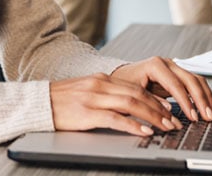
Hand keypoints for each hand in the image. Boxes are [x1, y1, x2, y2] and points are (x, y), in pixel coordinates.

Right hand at [49, 73, 182, 136]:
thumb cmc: (60, 101)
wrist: (37, 103)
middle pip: (138, 95)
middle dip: (159, 109)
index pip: (135, 87)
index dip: (155, 98)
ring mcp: (93, 98)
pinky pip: (115, 119)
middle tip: (174, 121)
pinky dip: (133, 125)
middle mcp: (100, 85)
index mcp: (101, 79)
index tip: (168, 109)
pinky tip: (144, 131)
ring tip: (165, 127)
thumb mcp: (85, 91)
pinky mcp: (87, 113)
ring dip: (152, 116)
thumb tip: (127, 105)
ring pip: (131, 104)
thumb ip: (105, 95)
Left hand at [111, 56, 211, 123]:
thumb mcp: (133, 93)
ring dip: (206, 97)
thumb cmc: (124, 84)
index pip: (175, 84)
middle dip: (201, 100)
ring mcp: (174, 68)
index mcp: (155, 65)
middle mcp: (167, 63)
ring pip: (197, 80)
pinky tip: (209, 107)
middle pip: (191, 80)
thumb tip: (169, 112)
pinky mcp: (178, 75)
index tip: (193, 116)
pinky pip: (195, 83)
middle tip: (207, 117)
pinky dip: (204, 95)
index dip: (186, 101)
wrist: (121, 76)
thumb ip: (151, 102)